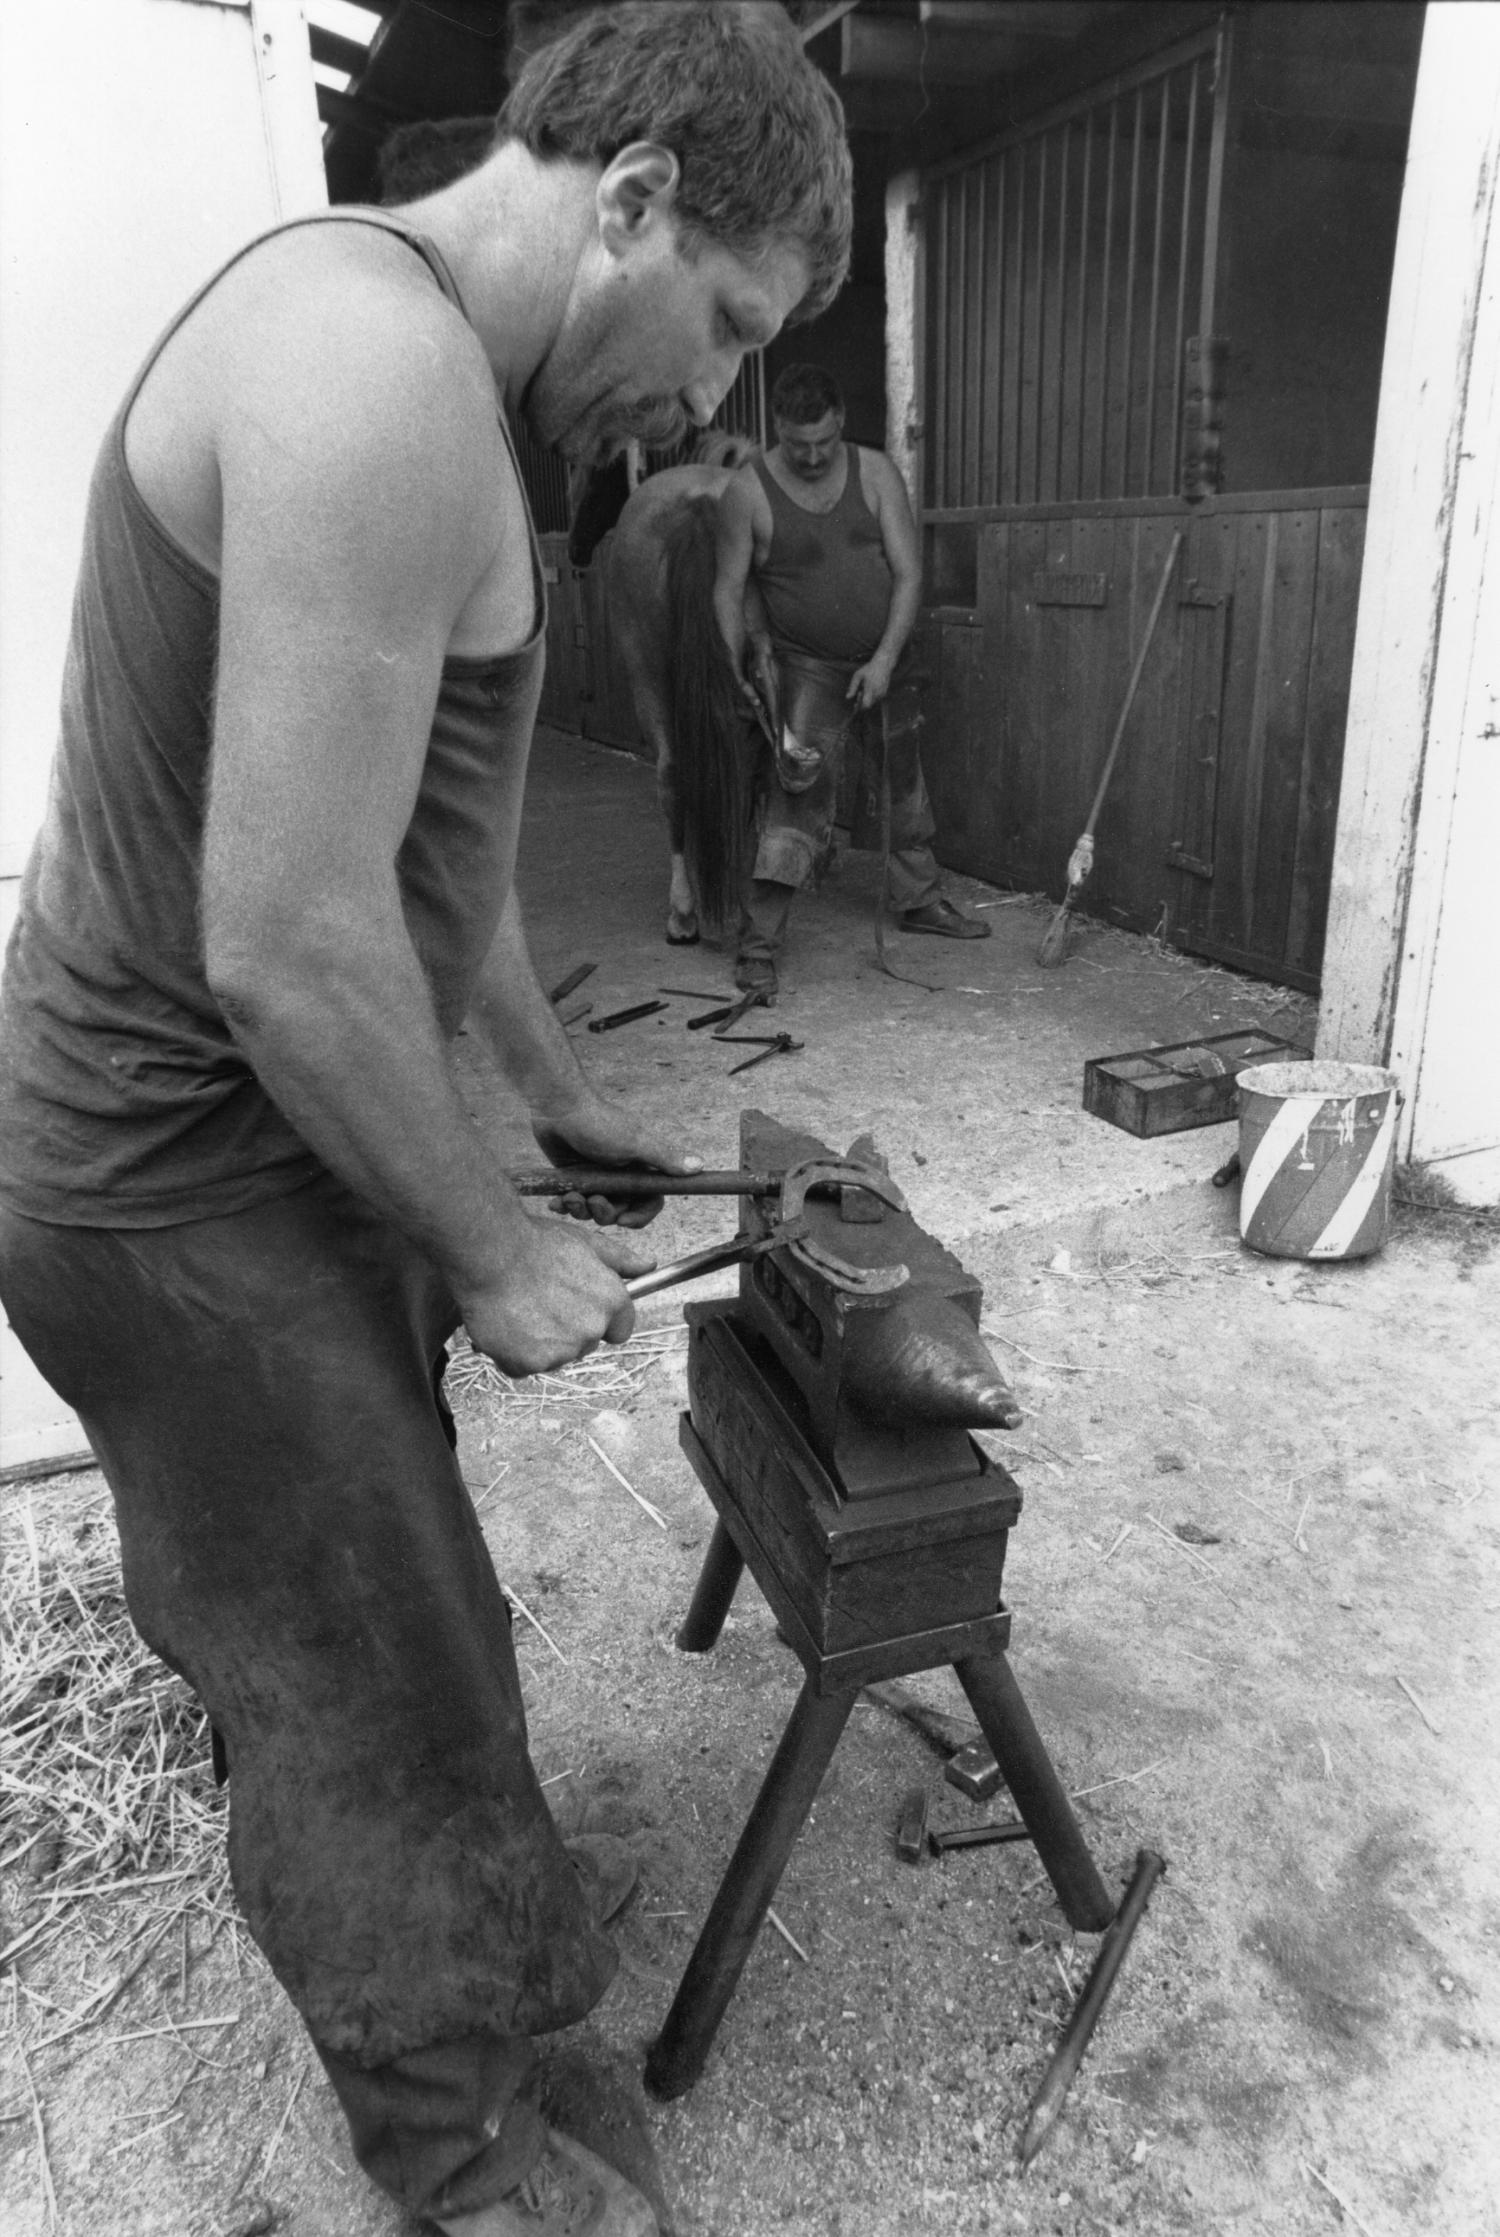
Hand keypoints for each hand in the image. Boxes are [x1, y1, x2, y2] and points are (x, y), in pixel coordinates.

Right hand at [459, 1214, 649, 1377]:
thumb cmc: (535, 1243)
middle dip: (565, 1329)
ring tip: (518, 1308)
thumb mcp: (585, 1242)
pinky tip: (504, 1325)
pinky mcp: (528, 1364)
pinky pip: (523, 1366)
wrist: (490, 1253)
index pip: (619, 1330)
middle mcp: (592, 1330)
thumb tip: (648, 1265)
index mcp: (612, 1302)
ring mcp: (560, 1350)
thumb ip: (620, 1259)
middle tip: (539, 1300)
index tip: (577, 1308)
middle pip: (584, 1343)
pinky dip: (512, 1353)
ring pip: (553, 1356)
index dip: (599, 1319)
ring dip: (538, 1342)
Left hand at [531, 1094, 703, 1227]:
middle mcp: (621, 1175)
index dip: (640, 1216)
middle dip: (605, 1213)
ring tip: (570, 1196)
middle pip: (620, 1211)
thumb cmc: (598, 1122)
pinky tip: (556, 1200)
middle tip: (592, 1200)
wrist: (559, 1107)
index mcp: (640, 1167)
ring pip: (594, 1210)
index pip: (650, 1201)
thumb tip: (699, 1166)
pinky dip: (565, 1205)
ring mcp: (596, 1177)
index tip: (624, 1221)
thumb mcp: (635, 1142)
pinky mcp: (575, 1177)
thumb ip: (665, 1158)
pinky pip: (572, 1202)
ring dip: (581, 1210)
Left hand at [847, 653, 893, 711]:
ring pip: (872, 703)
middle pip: (868, 706)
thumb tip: (847, 698)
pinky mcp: (884, 693)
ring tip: (864, 688)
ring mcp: (882, 694)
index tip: (855, 703)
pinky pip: (876, 699)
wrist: (883, 664)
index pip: (866, 705)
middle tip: (859, 693)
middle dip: (862, 703)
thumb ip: (852, 687)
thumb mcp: (858, 676)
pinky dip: (871, 697)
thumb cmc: (869, 669)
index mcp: (870, 688)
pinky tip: (870, 688)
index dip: (860, 706)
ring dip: (867, 699)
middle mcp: (877, 693)